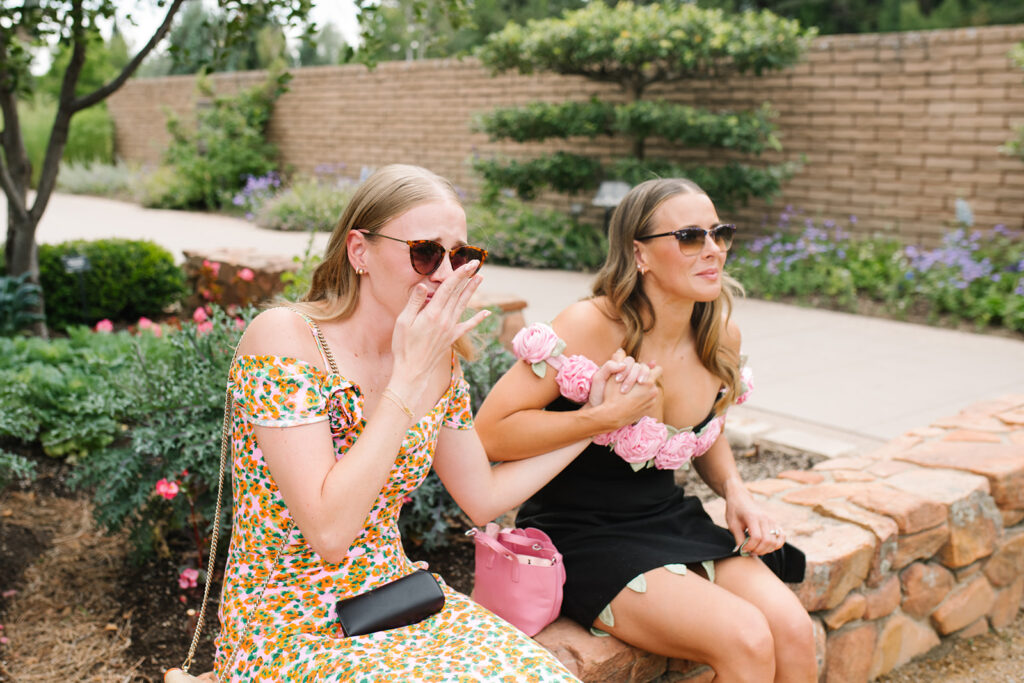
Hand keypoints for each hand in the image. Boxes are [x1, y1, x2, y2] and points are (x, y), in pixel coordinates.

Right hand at [390, 261, 488, 398]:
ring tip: (480, 278)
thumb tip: (423, 284)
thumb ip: (414, 302)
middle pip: (458, 294)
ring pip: (464, 305)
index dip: (459, 274)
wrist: (412, 371)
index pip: (448, 288)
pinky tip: (487, 313)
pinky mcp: (452, 338)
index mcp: (433, 313)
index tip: (468, 264)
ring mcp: (450, 329)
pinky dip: (478, 319)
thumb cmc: (403, 346)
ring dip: (472, 291)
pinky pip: (467, 326)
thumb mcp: (403, 321)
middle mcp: (445, 319)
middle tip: (476, 264)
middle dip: (467, 277)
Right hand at [588, 350, 661, 428]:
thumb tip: (621, 350)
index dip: (650, 367)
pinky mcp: (648, 408)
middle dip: (646, 377)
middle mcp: (653, 391)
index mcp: (647, 381)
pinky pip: (649, 398)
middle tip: (635, 379)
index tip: (642, 369)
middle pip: (654, 379)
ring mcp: (652, 401)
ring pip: (651, 389)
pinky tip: (632, 398)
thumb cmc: (611, 395)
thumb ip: (619, 362)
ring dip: (644, 387)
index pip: (658, 369)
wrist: (611, 417)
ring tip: (632, 389)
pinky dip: (643, 396)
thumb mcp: (613, 376)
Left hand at [725, 490, 785, 556]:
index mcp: (753, 517)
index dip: (750, 547)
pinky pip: (782, 536)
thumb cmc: (735, 511)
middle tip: (750, 552)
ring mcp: (771, 521)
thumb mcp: (732, 524)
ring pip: (775, 541)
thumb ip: (738, 538)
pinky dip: (777, 544)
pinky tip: (767, 546)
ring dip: (766, 550)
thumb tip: (742, 552)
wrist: (741, 499)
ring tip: (757, 549)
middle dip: (758, 550)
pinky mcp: (775, 523)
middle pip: (767, 541)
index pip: (756, 537)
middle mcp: (765, 519)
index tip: (743, 549)